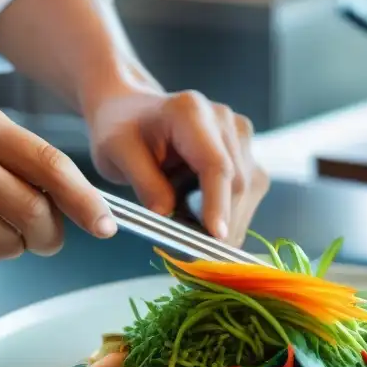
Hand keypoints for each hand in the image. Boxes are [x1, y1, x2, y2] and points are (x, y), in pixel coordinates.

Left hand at [86, 89, 268, 246]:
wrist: (131, 113)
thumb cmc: (121, 131)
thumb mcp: (117, 153)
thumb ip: (144, 182)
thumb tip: (167, 214)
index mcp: (191, 113)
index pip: (216, 164)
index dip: (218, 203)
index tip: (216, 237)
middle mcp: (224, 120)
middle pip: (238, 182)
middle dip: (220, 222)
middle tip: (190, 254)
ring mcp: (240, 135)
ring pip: (248, 191)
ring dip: (224, 221)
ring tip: (189, 231)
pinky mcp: (246, 152)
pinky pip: (247, 193)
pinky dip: (226, 214)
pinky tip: (200, 219)